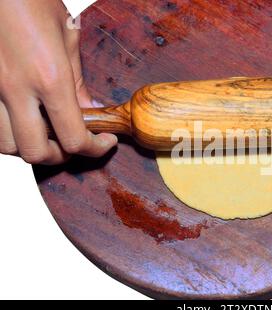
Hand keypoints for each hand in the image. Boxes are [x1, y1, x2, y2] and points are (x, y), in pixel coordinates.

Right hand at [0, 0, 116, 164]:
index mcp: (49, 76)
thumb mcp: (65, 34)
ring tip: (47, 132)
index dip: (94, 148)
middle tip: (74, 143)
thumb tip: (90, 109)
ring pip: (6, 146)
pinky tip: (22, 119)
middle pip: (37, 153)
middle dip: (61, 156)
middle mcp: (16, 88)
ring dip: (31, 145)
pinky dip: (8, 133)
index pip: (74, 138)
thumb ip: (77, 80)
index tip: (104, 142)